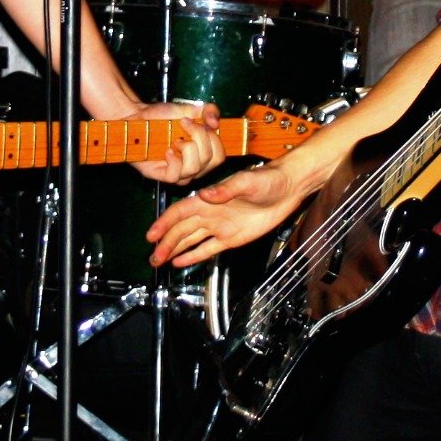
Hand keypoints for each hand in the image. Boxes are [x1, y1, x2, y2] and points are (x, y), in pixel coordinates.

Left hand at [128, 100, 223, 184]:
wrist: (140, 117)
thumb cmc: (164, 116)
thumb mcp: (190, 109)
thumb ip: (209, 111)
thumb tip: (215, 124)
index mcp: (204, 154)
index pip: (220, 156)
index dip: (214, 138)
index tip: (198, 122)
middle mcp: (195, 166)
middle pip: (211, 161)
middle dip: (200, 137)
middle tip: (184, 124)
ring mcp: (180, 173)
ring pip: (194, 168)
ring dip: (186, 148)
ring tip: (175, 139)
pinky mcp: (163, 176)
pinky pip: (175, 176)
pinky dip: (173, 160)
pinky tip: (166, 150)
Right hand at [147, 161, 309, 267]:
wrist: (287, 188)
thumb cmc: (268, 179)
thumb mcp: (247, 181)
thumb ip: (225, 189)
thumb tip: (205, 194)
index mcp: (210, 199)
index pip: (180, 212)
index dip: (164, 223)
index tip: (152, 235)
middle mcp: (210, 213)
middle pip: (181, 230)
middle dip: (165, 243)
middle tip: (153, 258)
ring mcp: (219, 226)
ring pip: (190, 240)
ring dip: (174, 250)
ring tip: (158, 261)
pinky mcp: (231, 238)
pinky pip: (208, 248)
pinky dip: (193, 256)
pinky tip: (180, 262)